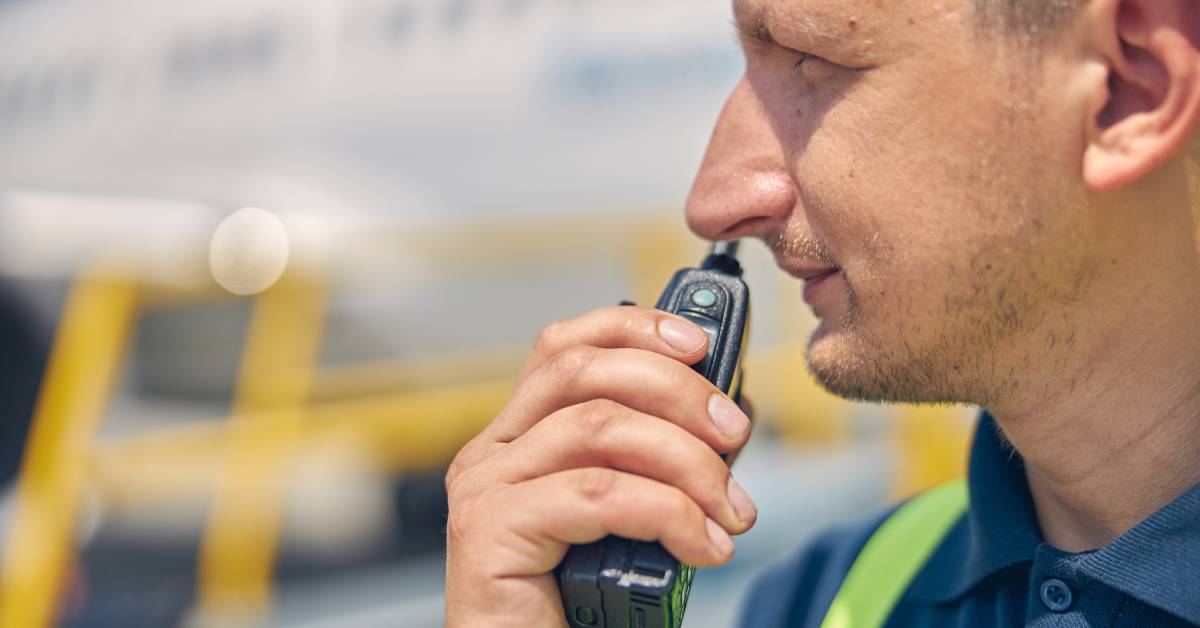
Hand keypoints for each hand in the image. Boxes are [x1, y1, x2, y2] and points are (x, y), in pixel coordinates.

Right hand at [444, 307, 756, 626]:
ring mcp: (483, 488)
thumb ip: (653, 460)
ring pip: (598, 427)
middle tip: (734, 434)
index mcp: (520, 437)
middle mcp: (491, 452)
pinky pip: (596, 493)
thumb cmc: (584, 606)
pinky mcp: (486, 530)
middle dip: (676, 391)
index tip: (701, 344)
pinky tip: (701, 546)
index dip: (633, 328)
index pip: (565, 346)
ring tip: (731, 511)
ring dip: (687, 461)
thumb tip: (723, 415)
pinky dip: (667, 512)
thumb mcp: (628, 514)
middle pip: (583, 372)